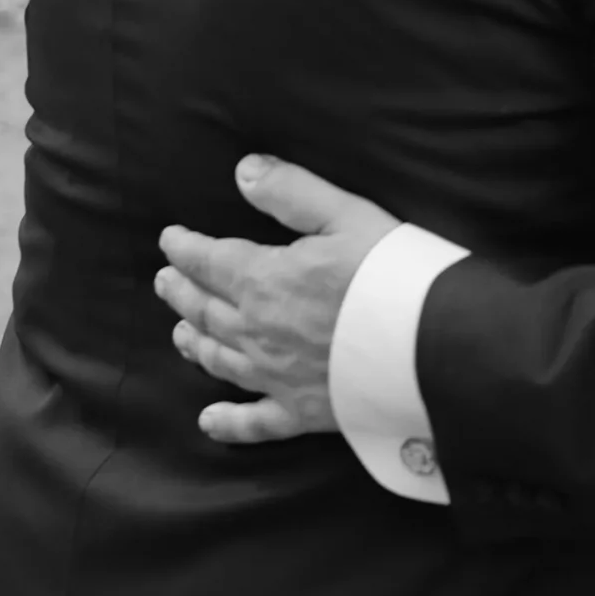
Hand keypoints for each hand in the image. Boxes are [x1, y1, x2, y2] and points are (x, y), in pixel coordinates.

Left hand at [156, 155, 401, 445]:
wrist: (430, 345)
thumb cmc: (391, 273)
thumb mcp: (346, 214)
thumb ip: (291, 192)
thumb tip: (244, 171)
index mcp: (264, 281)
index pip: (210, 261)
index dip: (185, 248)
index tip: (170, 239)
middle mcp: (257, 332)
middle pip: (207, 310)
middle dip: (181, 292)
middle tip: (165, 280)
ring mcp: (276, 377)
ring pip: (220, 359)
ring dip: (196, 343)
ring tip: (180, 333)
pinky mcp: (301, 412)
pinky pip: (255, 423)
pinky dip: (228, 424)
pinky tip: (209, 422)